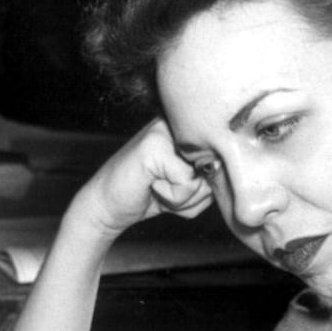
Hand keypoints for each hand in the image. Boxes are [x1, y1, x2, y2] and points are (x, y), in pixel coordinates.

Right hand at [70, 117, 212, 240]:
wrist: (107, 206)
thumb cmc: (150, 196)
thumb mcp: (190, 186)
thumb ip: (213, 178)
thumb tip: (223, 172)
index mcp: (190, 129)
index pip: (223, 160)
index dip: (207, 186)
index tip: (179, 186)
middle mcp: (179, 124)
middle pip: (216, 169)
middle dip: (195, 195)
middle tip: (167, 190)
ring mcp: (165, 131)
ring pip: (202, 177)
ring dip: (183, 198)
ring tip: (158, 188)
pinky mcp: (154, 145)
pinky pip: (186, 183)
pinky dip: (172, 197)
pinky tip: (151, 186)